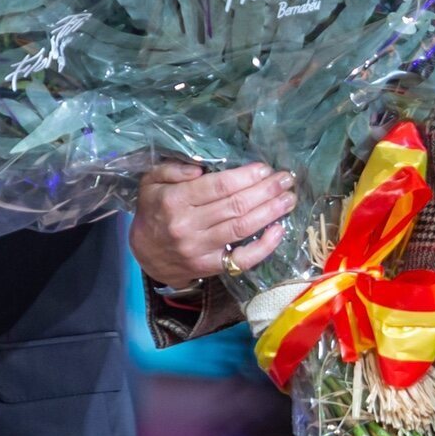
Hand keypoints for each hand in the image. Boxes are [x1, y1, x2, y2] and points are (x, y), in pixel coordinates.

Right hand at [130, 160, 294, 287]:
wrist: (145, 254)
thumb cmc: (154, 211)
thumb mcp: (151, 182)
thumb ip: (172, 169)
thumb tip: (200, 168)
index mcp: (175, 201)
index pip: (219, 186)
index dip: (246, 176)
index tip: (265, 168)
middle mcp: (188, 226)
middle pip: (236, 205)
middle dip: (266, 190)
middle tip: (286, 179)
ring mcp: (200, 249)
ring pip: (242, 228)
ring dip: (270, 212)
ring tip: (289, 199)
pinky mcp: (210, 267)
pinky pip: (242, 259)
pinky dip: (264, 246)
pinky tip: (279, 230)